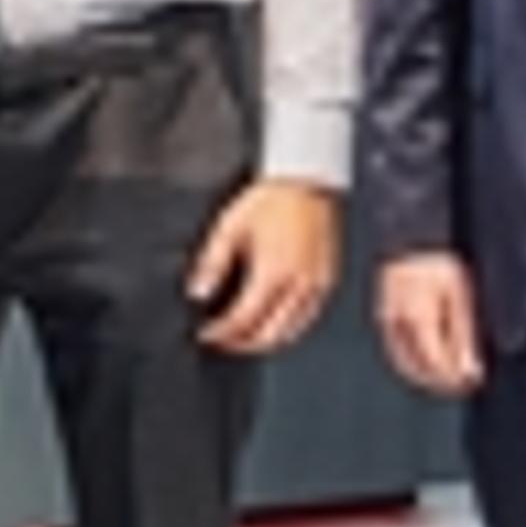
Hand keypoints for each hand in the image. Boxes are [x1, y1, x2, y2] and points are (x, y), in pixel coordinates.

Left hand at [190, 176, 338, 354]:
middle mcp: (298, 285)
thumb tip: (198, 292)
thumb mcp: (230, 227)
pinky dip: (288, 329)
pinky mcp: (328, 281)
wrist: (306, 182)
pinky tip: (272, 323)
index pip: (243, 320)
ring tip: (243, 337)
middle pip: (269, 335)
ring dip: (265, 341)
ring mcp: (317, 286)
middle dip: (242, 344)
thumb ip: (212, 263)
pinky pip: (308, 319)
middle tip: (222, 341)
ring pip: (292, 332)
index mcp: (273, 273)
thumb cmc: (271, 200)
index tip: (206, 335)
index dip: (222, 333)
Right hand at [376, 253, 485, 395]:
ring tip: (448, 376)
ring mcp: (387, 322)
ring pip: (404, 364)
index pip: (437, 366)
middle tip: (464, 384)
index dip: (456, 379)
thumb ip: (464, 337)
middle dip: (442, 381)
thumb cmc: (440, 265)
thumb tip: (471, 371)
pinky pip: (396, 349)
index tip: (474, 382)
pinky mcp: (383, 316)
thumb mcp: (461, 298)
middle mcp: (399, 326)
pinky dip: (411, 362)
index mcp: (420, 321)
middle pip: (420, 369)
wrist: (412, 239)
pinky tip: (426, 362)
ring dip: (426, 375)